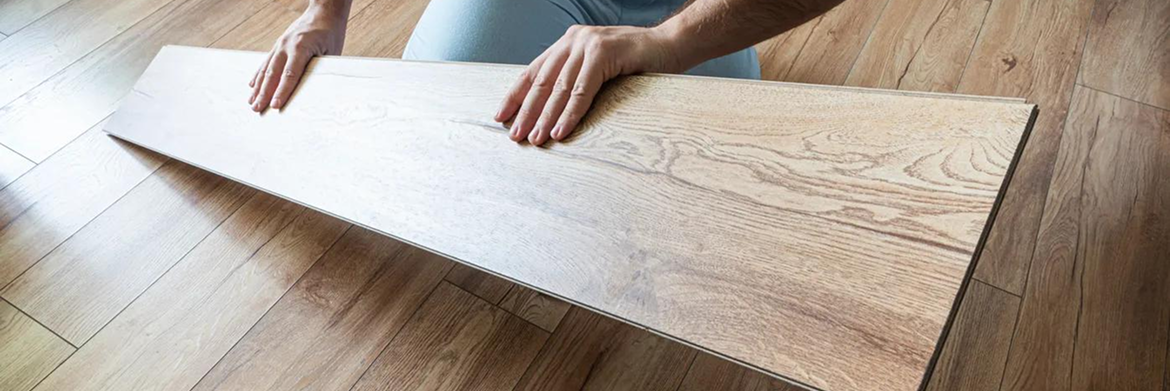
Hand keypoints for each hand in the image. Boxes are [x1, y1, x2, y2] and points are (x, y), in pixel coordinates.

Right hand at [249, 4, 347, 111]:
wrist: (323, 12)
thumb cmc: (330, 33)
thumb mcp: (331, 53)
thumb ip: (319, 70)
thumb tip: (313, 92)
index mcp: (301, 47)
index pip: (290, 75)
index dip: (282, 92)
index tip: (275, 106)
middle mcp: (287, 46)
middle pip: (273, 74)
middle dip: (264, 94)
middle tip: (257, 109)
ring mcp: (280, 44)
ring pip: (266, 69)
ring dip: (258, 87)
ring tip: (251, 102)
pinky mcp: (278, 45)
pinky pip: (266, 62)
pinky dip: (258, 75)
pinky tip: (252, 86)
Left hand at [494, 25, 685, 145]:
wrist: (674, 45)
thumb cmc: (640, 62)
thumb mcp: (601, 68)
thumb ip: (578, 78)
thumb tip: (551, 110)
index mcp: (569, 42)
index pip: (535, 71)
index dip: (516, 95)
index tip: (501, 116)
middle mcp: (574, 39)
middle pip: (542, 80)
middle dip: (526, 111)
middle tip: (515, 136)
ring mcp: (588, 44)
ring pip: (559, 87)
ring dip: (545, 116)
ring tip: (535, 139)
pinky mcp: (603, 53)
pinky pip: (582, 90)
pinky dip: (570, 113)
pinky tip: (560, 131)